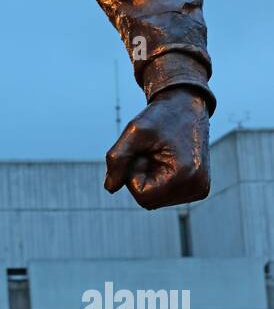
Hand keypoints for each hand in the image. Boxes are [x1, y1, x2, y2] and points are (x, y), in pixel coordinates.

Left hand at [104, 87, 209, 209]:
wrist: (186, 107)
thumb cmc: (160, 117)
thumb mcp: (134, 131)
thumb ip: (117, 159)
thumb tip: (110, 188)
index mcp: (185, 175)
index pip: (142, 196)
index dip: (133, 174)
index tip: (142, 152)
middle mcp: (197, 188)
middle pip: (149, 201)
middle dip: (141, 177)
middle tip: (150, 152)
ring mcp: (199, 190)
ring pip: (156, 200)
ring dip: (149, 179)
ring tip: (160, 154)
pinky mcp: (198, 189)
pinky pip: (165, 196)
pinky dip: (159, 181)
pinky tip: (167, 161)